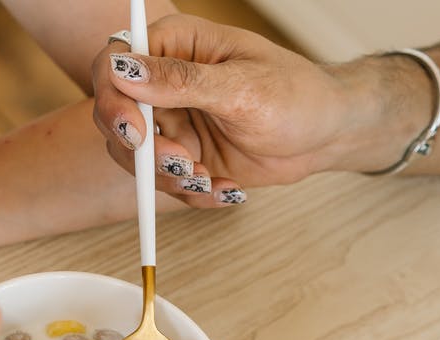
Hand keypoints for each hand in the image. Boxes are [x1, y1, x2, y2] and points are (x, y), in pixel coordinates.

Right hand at [92, 15, 427, 197]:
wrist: (326, 134)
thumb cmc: (297, 95)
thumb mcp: (241, 87)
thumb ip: (181, 80)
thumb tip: (125, 70)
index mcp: (175, 45)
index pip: (115, 63)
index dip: (114, 99)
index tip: (136, 131)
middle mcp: (165, 82)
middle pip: (116, 115)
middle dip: (144, 151)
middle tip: (181, 163)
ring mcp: (172, 121)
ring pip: (135, 158)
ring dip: (168, 178)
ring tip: (208, 178)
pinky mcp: (183, 155)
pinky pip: (164, 183)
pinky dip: (192, 194)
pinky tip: (226, 187)